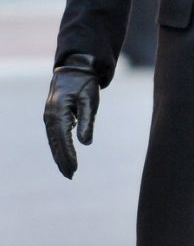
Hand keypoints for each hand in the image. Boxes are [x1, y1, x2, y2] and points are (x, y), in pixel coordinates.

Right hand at [43, 54, 100, 178]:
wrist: (75, 69)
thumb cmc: (85, 85)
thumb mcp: (90, 101)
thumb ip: (88, 121)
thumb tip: (86, 143)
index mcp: (58, 113)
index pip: (63, 140)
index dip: (68, 155)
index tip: (74, 169)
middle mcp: (50, 117)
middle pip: (55, 144)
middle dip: (62, 160)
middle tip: (70, 176)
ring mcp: (50, 117)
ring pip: (54, 141)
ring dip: (60, 156)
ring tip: (68, 171)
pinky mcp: (53, 116)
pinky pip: (55, 136)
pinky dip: (59, 147)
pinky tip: (65, 156)